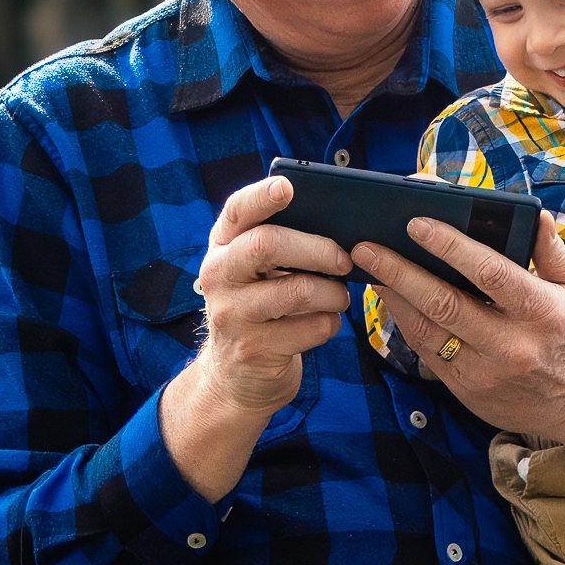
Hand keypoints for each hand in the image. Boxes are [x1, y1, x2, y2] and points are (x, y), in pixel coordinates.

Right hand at [192, 175, 352, 414]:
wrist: (237, 377)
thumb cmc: (263, 309)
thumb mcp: (258, 274)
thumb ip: (282, 246)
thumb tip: (341, 223)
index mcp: (223, 246)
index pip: (237, 211)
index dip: (262, 196)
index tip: (289, 187)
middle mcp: (218, 275)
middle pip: (267, 245)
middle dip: (318, 248)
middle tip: (345, 259)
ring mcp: (231, 314)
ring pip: (296, 291)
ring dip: (333, 293)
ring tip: (340, 297)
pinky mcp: (252, 349)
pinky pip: (309, 328)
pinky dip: (329, 324)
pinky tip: (325, 323)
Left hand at [356, 210, 564, 445]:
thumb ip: (551, 250)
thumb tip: (534, 213)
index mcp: (541, 311)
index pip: (489, 273)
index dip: (449, 247)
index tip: (417, 223)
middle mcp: (511, 344)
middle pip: (444, 303)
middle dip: (400, 272)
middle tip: (367, 248)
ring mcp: (486, 371)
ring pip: (427, 330)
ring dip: (394, 298)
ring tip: (370, 270)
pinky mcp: (467, 389)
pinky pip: (427, 352)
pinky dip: (405, 323)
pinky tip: (391, 299)